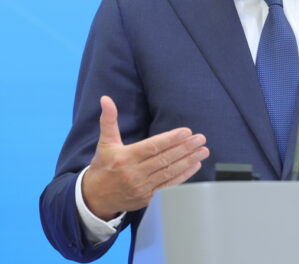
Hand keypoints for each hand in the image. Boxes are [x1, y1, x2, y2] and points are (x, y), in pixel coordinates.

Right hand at [82, 95, 208, 219]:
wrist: (95, 197)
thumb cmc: (103, 166)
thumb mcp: (105, 142)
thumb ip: (109, 120)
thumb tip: (106, 99)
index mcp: (125, 158)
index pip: (152, 147)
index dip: (170, 139)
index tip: (186, 132)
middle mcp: (135, 174)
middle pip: (164, 159)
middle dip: (185, 148)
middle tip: (200, 139)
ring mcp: (142, 188)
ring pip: (169, 172)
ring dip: (188, 161)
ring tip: (202, 151)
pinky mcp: (148, 198)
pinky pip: (169, 186)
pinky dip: (184, 176)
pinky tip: (195, 166)